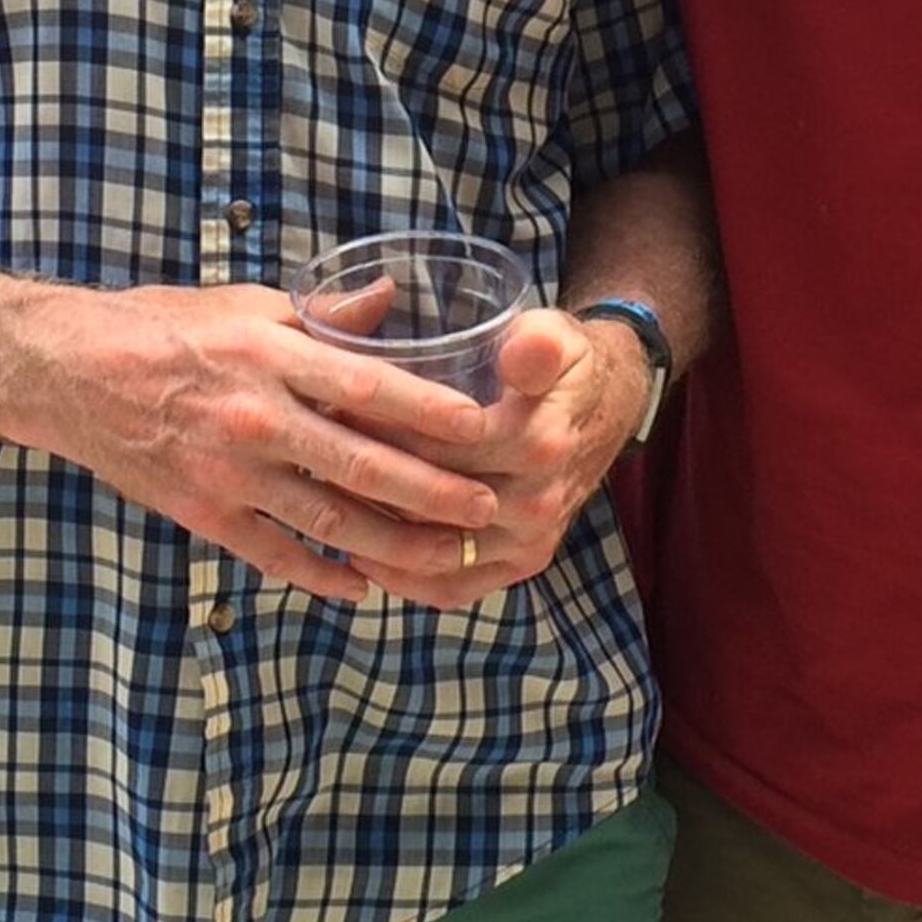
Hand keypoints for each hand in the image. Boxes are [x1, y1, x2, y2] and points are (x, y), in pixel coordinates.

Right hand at [24, 285, 503, 607]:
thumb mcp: (245, 305)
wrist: (68, 372)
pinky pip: (275, 552)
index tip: (485, 429)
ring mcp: (229, 473)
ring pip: (329, 519)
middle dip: (434, 492)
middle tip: (488, 508)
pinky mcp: (203, 513)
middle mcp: (256, 418)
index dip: (433, 412)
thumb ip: (321, 315)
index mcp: (271, 354)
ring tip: (449, 555)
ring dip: (395, 544)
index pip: (371, 386)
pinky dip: (323, 573)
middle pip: (363, 464)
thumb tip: (389, 299)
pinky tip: (363, 585)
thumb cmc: (163, 327)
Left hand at [346, 309, 649, 611]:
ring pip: (432, 550)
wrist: (608, 408)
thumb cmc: (564, 366)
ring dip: (375, 530)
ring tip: (324, 501)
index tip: (331, 402)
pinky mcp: (521, 565)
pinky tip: (360, 553)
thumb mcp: (557, 334)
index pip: (438, 443)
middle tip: (314, 450)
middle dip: (365, 476)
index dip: (380, 424)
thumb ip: (539, 344)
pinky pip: (452, 587)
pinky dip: (403, 577)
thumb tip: (519, 354)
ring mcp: (529, 541)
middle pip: (427, 499)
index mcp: (540, 442)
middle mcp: (536, 501)